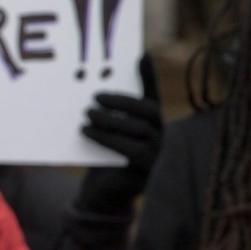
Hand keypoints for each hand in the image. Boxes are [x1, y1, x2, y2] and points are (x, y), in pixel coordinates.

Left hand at [78, 54, 162, 213]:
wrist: (102, 194)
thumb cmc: (103, 159)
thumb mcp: (107, 133)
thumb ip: (108, 114)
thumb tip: (92, 88)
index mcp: (155, 123)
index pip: (153, 95)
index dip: (149, 76)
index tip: (140, 55)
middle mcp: (164, 136)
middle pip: (147, 111)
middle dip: (121, 101)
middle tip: (95, 96)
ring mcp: (159, 154)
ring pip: (138, 129)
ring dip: (110, 119)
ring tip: (87, 114)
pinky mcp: (147, 170)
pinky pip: (128, 149)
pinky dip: (106, 138)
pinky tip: (87, 132)